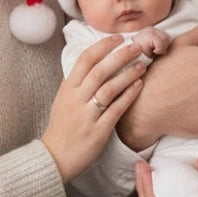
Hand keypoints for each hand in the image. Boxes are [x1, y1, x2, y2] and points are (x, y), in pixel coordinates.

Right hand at [42, 35, 146, 182]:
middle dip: (120, 56)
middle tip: (136, 46)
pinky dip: (129, 95)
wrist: (55, 157)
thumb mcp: (63, 100)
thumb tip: (93, 63)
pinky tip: (139, 86)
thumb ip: (76, 82)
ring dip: (128, 74)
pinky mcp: (98, 131)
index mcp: (67, 89)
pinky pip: (116, 109)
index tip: (117, 38)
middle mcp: (76, 99)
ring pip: (109, 88)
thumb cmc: (62, 127)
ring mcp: (87, 115)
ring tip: (142, 65)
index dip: (102, 46)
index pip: (85, 60)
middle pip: (100, 70)